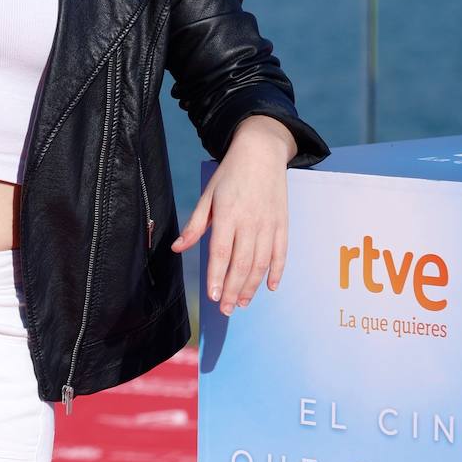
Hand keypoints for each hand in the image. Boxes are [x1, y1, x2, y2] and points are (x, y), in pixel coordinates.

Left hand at [171, 114, 296, 315]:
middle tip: (227, 310)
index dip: (218, 276)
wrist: (261, 151)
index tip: (213, 296)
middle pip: (242, 263)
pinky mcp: (283, 223)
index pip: (221, 252)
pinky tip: (269, 287)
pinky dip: (277, 272)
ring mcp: (269, 223)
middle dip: (234, 290)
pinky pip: (281, 253)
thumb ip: (195, 224)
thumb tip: (178, 248)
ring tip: (243, 303)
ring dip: (252, 286)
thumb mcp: (208, 195)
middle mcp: (250, 221)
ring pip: (261, 263)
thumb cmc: (230, 174)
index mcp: (228, 214)